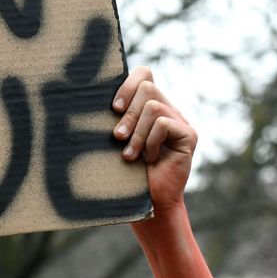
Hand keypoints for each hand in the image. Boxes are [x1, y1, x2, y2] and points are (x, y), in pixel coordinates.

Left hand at [111, 67, 195, 210]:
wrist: (149, 203)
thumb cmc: (126, 174)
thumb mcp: (115, 141)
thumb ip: (113, 119)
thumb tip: (87, 99)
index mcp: (148, 107)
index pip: (144, 74)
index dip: (127, 84)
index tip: (114, 108)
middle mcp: (167, 110)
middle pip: (147, 86)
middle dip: (128, 113)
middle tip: (117, 137)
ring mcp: (180, 121)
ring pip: (153, 106)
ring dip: (136, 133)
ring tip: (130, 155)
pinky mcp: (189, 135)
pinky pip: (163, 124)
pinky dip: (150, 142)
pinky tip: (149, 159)